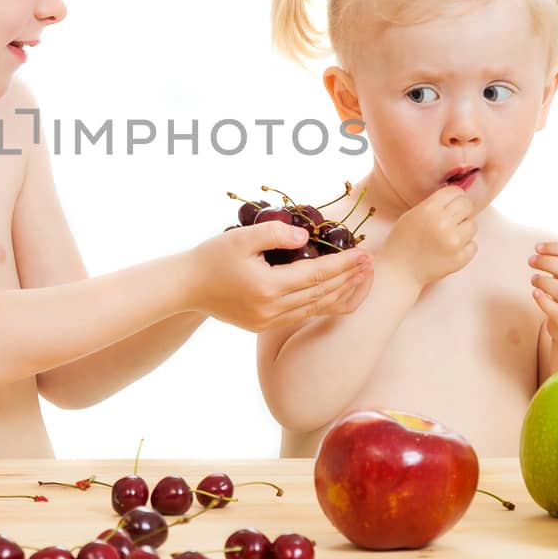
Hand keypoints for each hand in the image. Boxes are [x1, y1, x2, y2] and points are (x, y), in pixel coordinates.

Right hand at [189, 222, 373, 332]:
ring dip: (342, 293)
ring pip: (316, 309)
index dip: (344, 264)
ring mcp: (269, 321)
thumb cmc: (211, 257)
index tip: (364, 253)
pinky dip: (324, 304)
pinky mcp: (264, 325)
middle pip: (323, 294)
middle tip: (371, 263)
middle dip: (350, 278)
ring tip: (361, 279)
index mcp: (269, 287)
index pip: (318, 274)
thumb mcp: (242, 237)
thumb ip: (276, 233)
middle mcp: (273, 309)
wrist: (186, 287)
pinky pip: (303, 315)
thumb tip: (305, 236)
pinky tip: (336, 294)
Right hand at [384, 185, 476, 286]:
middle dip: (462, 210)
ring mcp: (453, 242)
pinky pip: (473, 245)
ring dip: (464, 229)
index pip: (455, 191)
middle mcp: (443, 223)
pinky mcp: (460, 258)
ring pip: (473, 225)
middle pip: (467, 205)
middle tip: (454, 218)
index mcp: (429, 210)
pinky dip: (465, 247)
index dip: (455, 196)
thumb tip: (457, 196)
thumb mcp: (412, 215)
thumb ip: (434, 204)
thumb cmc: (403, 242)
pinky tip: (450, 249)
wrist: (399, 270)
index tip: (452, 203)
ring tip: (449, 236)